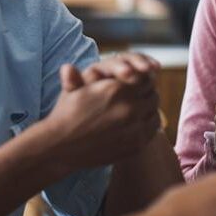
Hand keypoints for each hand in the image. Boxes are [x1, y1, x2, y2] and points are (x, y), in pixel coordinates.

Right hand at [41, 55, 161, 171]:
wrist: (60, 149)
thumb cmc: (65, 115)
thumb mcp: (73, 89)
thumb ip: (84, 74)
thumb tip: (69, 66)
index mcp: (117, 89)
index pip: (145, 78)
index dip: (142, 80)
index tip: (136, 83)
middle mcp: (129, 108)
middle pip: (153, 95)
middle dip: (147, 94)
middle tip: (140, 96)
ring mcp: (135, 128)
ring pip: (155, 112)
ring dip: (149, 110)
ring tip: (140, 109)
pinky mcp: (136, 144)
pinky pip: (153, 130)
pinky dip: (149, 125)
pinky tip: (139, 123)